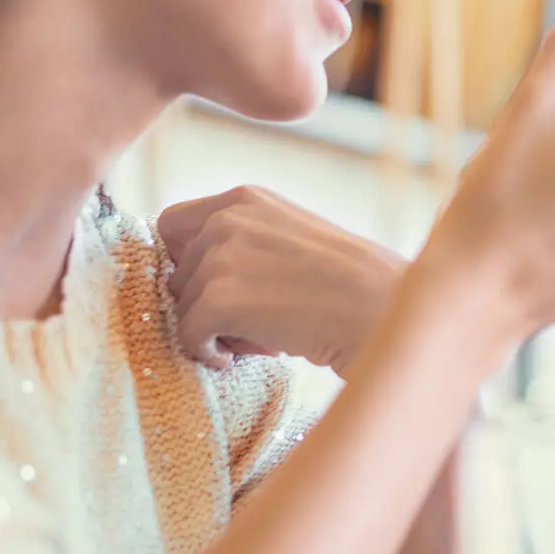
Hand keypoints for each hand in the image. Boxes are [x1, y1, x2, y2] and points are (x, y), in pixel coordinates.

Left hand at [158, 186, 405, 372]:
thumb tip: (192, 277)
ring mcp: (220, 258)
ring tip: (260, 335)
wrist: (381, 310)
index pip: (174, 227)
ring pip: (181, 306)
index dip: (188, 262)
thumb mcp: (293, 237)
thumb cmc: (350, 284)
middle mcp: (226, 219)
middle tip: (252, 320)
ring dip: (212, 327)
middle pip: (176, 272)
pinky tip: (246, 355)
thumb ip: (246, 240)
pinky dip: (209, 353)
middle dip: (205, 299)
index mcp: (245, 198)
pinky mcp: (219, 299)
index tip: (222, 287)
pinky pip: (187, 335)